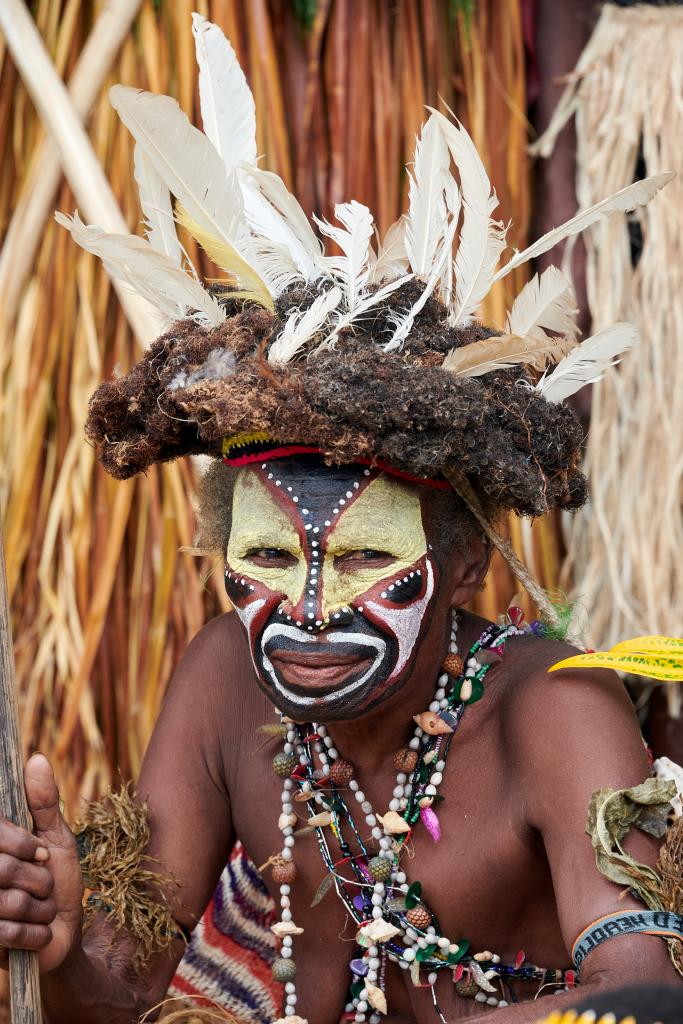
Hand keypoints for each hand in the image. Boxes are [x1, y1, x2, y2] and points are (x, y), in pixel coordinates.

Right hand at [0, 753, 82, 971]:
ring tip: (43, 910)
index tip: (42, 854)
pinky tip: (39, 933)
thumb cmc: (59, 880)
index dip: (23, 844)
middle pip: (3, 868)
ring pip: (8, 901)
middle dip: (38, 879)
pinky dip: (33, 933)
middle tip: (45, 887)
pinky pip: (5, 933)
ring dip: (39, 909)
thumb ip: (43, 803)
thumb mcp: (56, 838)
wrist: (65, 934)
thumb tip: (36, 758)